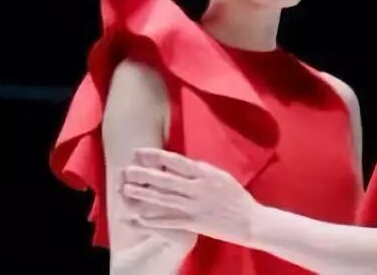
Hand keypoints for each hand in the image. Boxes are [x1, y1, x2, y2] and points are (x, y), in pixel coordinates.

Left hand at [121, 148, 259, 246]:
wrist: (250, 221)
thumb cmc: (236, 196)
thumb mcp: (221, 176)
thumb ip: (201, 170)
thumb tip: (182, 163)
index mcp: (206, 173)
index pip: (176, 162)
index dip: (155, 156)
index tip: (139, 153)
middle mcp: (199, 188)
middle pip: (166, 180)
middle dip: (144, 175)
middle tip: (126, 170)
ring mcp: (196, 206)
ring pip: (164, 199)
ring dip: (143, 195)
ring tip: (126, 191)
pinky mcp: (195, 223)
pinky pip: (170, 221)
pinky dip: (154, 219)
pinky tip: (139, 217)